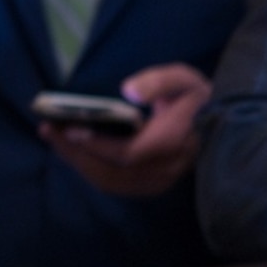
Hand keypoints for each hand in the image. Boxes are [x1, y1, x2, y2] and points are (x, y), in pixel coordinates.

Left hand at [40, 63, 210, 197]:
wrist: (219, 127)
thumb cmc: (196, 100)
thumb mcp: (183, 80)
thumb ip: (158, 82)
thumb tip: (128, 91)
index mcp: (172, 143)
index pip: (129, 153)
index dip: (97, 145)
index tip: (69, 129)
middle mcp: (164, 169)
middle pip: (111, 172)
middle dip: (75, 152)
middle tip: (47, 129)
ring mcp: (157, 182)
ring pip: (109, 181)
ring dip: (77, 161)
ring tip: (53, 137)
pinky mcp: (150, 186)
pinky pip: (113, 183)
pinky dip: (89, 168)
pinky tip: (73, 150)